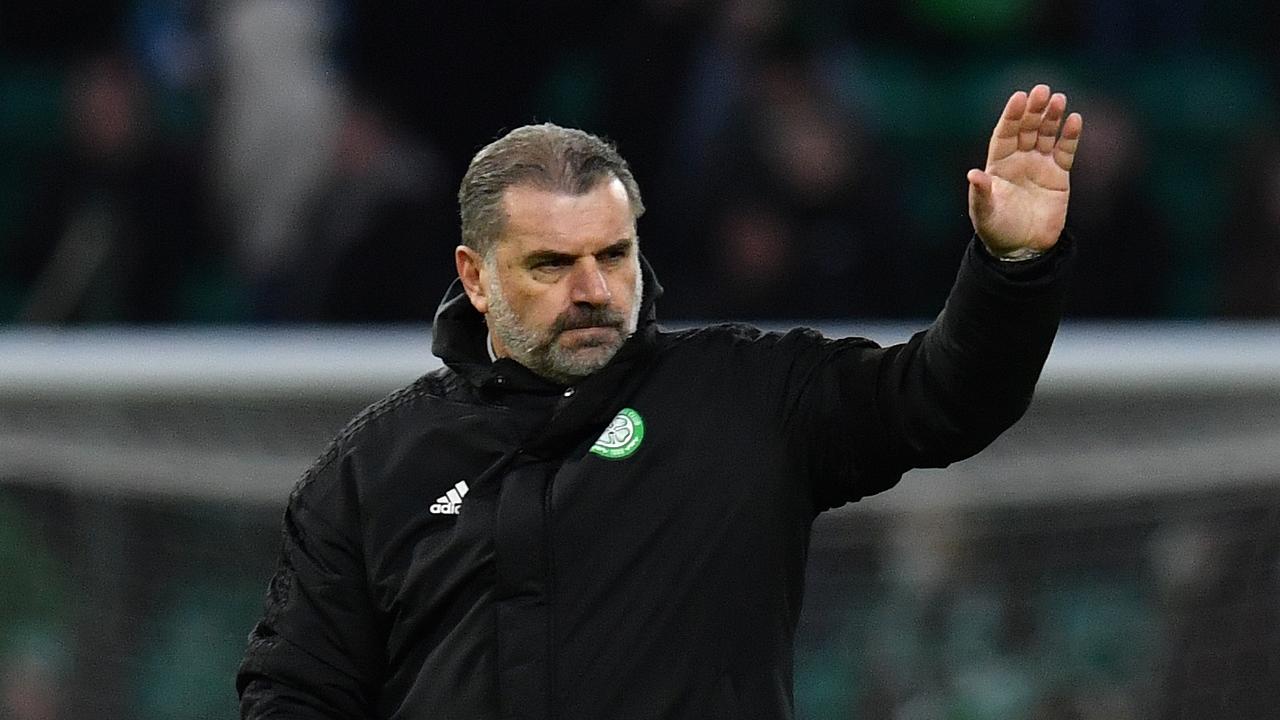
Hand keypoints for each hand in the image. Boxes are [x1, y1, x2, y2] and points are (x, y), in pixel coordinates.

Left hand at [967, 84, 1082, 255]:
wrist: (1022, 249)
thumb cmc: (998, 230)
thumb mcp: (985, 213)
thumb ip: (981, 193)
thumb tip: (973, 174)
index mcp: (998, 165)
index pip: (1005, 134)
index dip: (1012, 116)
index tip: (1019, 97)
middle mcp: (1019, 161)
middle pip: (1027, 129)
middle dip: (1034, 110)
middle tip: (1043, 90)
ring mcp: (1039, 166)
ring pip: (1046, 135)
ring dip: (1052, 117)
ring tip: (1059, 99)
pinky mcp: (1059, 176)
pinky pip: (1065, 151)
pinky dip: (1070, 136)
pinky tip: (1074, 119)